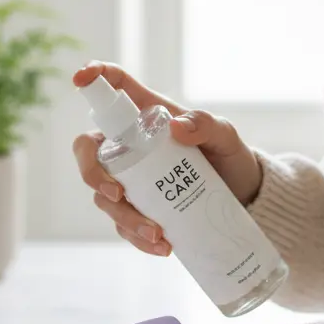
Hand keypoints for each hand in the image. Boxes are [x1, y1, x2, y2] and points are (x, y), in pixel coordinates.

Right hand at [73, 60, 262, 255]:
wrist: (243, 198)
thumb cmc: (230, 158)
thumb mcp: (226, 137)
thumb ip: (207, 125)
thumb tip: (177, 127)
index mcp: (147, 115)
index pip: (114, 88)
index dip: (93, 76)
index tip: (80, 77)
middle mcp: (130, 145)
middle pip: (88, 149)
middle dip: (91, 172)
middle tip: (116, 193)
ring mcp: (130, 179)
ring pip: (102, 194)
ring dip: (123, 217)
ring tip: (157, 234)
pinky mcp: (138, 209)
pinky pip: (122, 224)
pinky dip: (136, 237)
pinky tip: (163, 247)